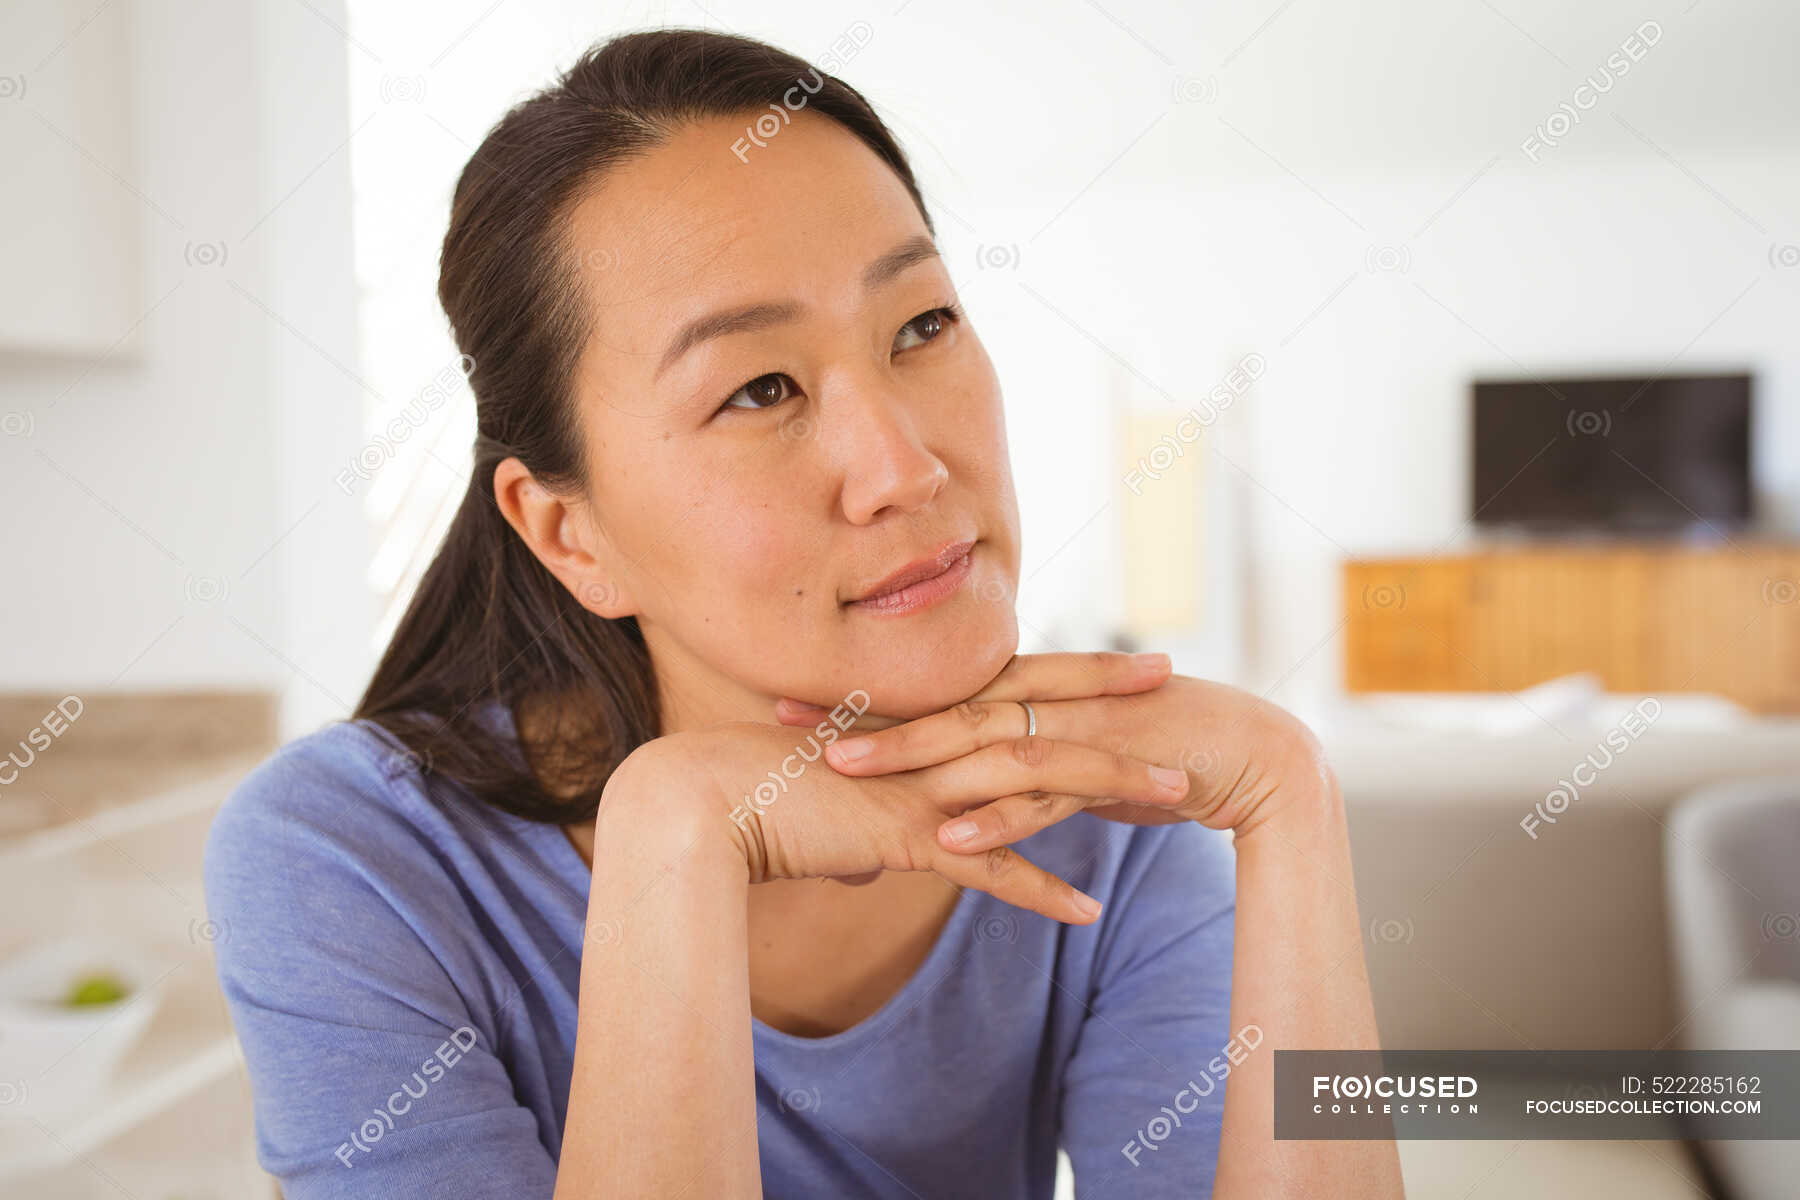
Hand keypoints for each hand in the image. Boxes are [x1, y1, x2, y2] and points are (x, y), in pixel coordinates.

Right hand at [617, 703, 1192, 925]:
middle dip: (1110, 697)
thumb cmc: (758, 796)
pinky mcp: (907, 835)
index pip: (1011, 684)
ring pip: (1035, 778)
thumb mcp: (829, 807)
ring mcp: (924, 786)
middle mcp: (930, 743)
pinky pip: (989, 868)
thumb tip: (878, 863)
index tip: (1123, 660)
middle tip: (1172, 679)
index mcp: (919, 724)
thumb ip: (867, 830)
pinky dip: (1041, 893)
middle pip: (1038, 712)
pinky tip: (1087, 914)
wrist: (703, 800)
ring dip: (1110, 786)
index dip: (1071, 670)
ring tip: (1176, 796)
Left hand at [774, 653, 1333, 848]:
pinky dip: (994, 817)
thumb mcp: (1071, 753)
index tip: (791, 704)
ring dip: (913, 757)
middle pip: (938, 706)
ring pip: (980, 743)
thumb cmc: (1154, 752)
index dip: (863, 699)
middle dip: (862, 715)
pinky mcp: (1108, 769)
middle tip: (786, 721)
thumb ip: (1016, 764)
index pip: (930, 692)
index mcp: (1029, 691)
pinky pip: (1041, 797)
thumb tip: (962, 786)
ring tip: (847, 772)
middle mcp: (1043, 701)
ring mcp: (1074, 732)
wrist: (1249, 754)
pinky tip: (947, 836)